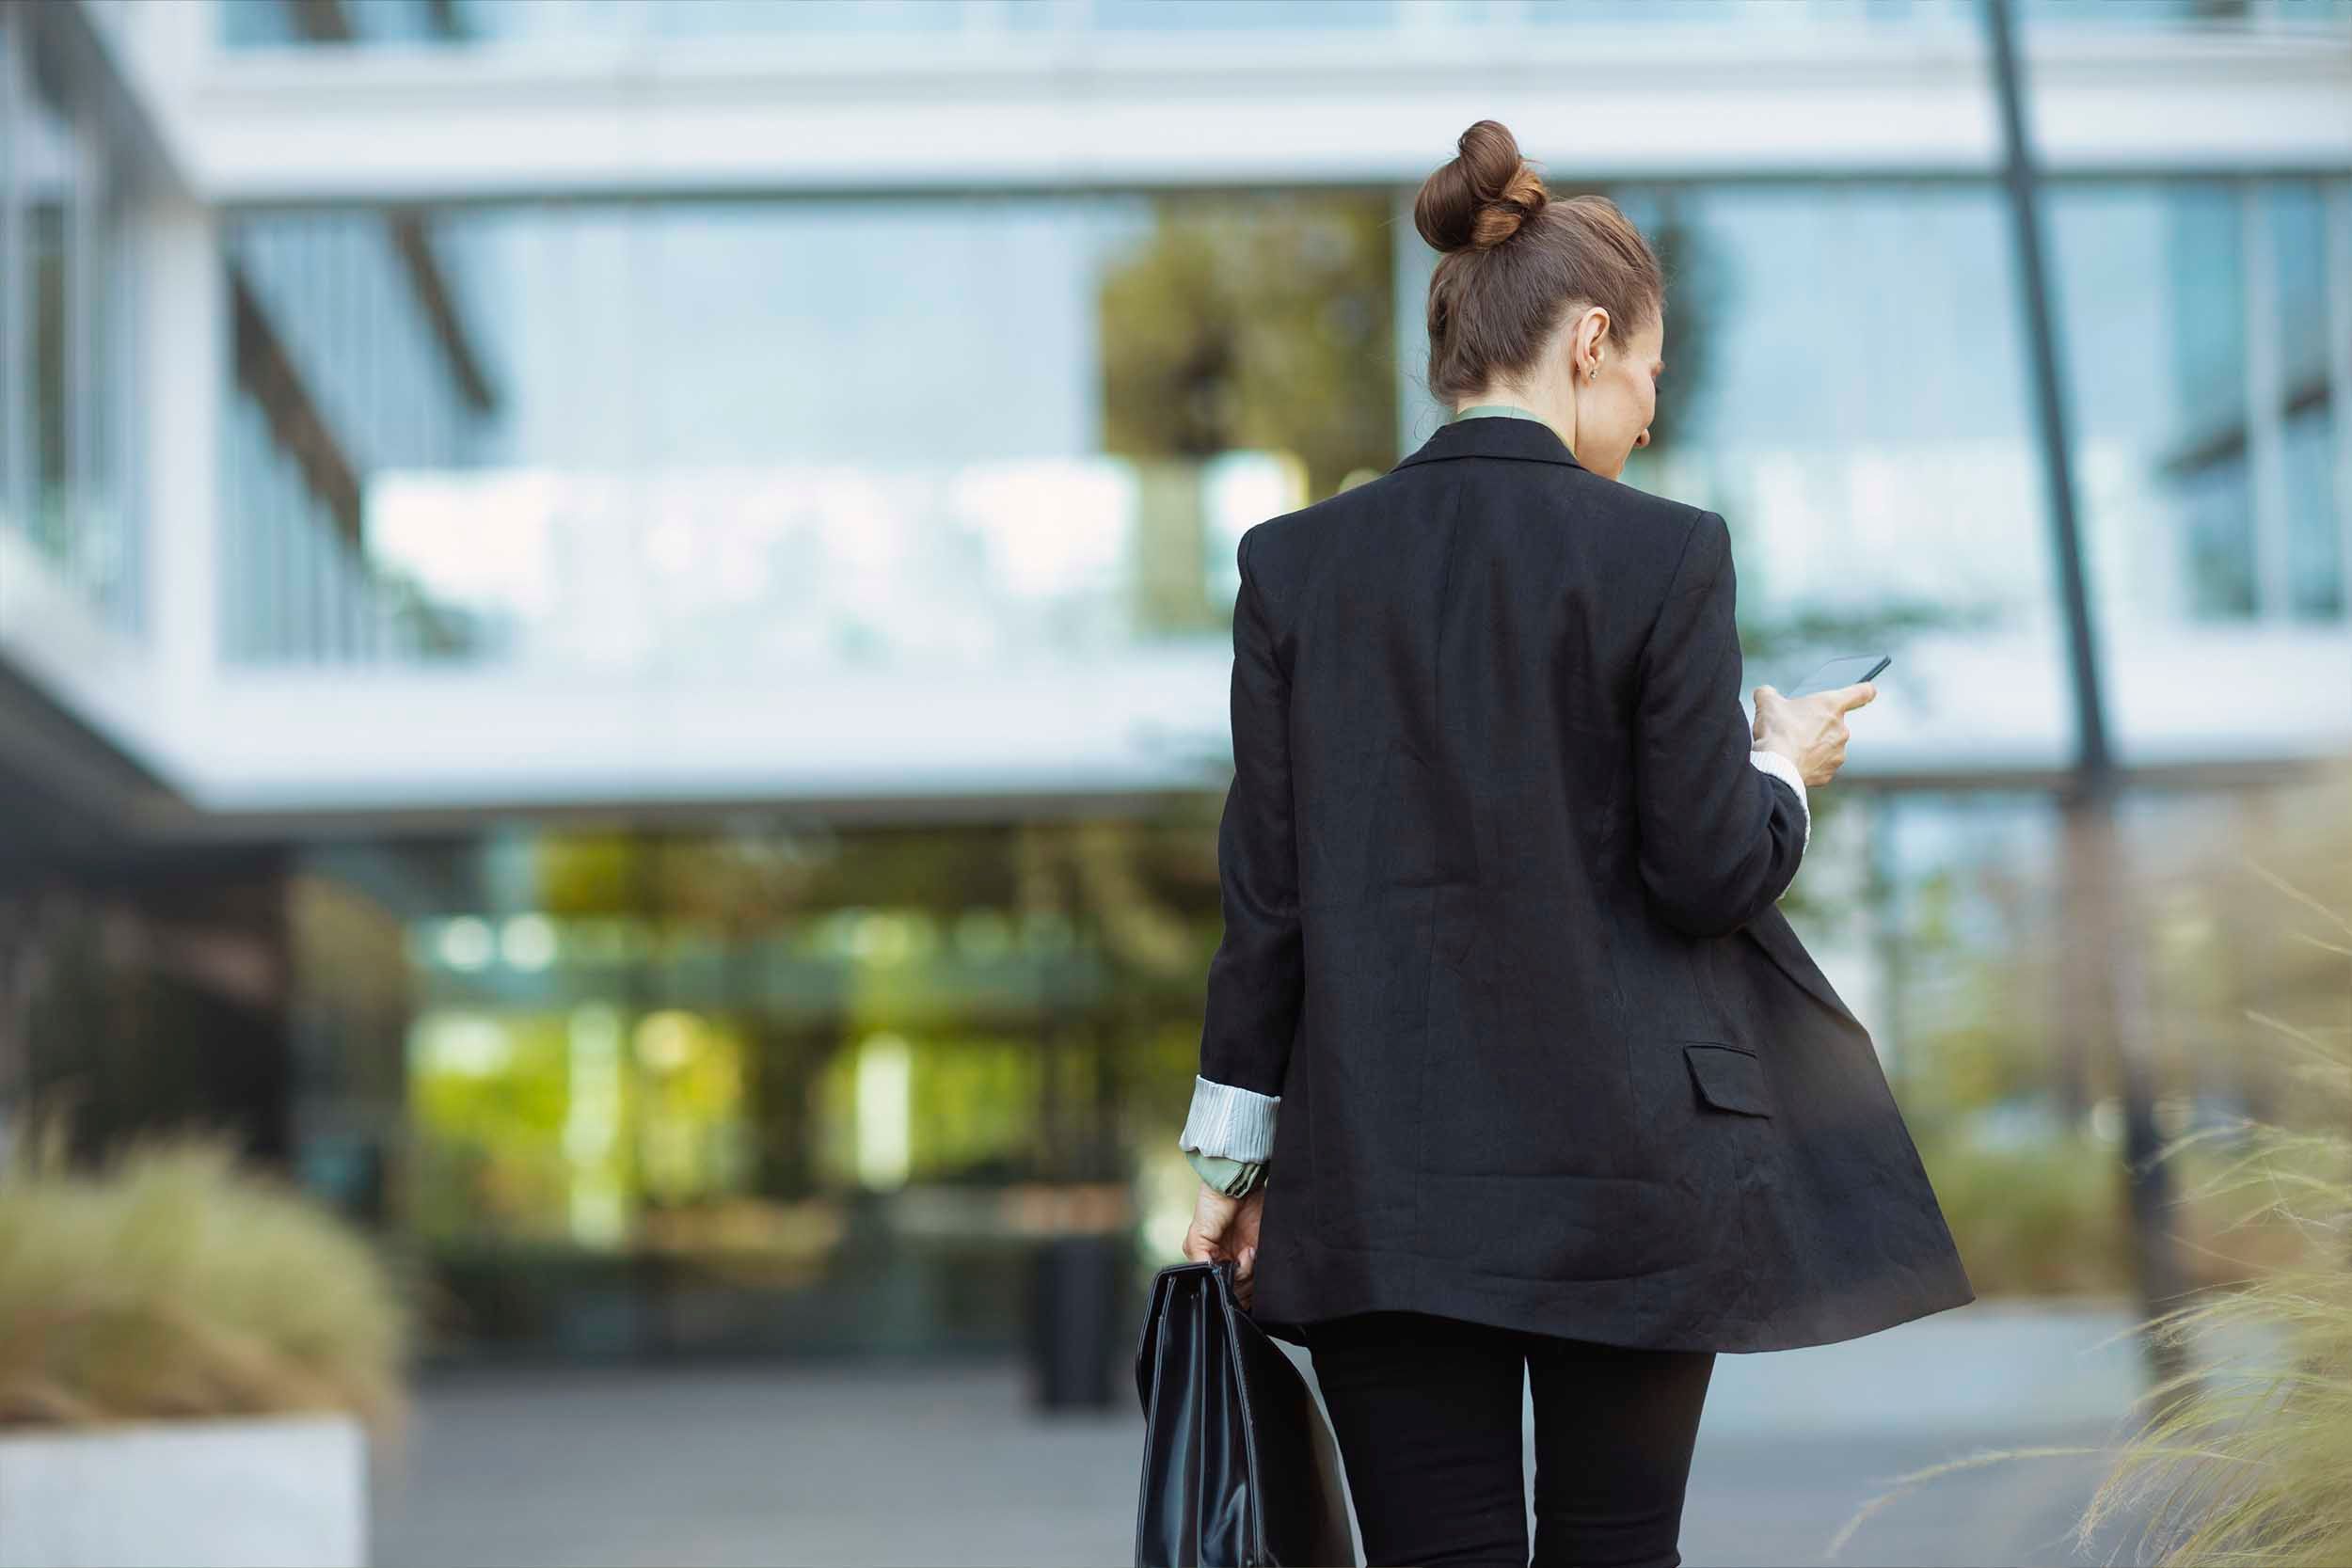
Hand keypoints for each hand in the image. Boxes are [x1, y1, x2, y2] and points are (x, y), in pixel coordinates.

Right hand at [1182, 1181, 1265, 1309]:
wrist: (1237, 1186)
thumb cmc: (1213, 1204)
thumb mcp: (1196, 1236)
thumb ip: (1198, 1261)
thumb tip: (1207, 1280)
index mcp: (1208, 1258)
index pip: (1216, 1283)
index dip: (1221, 1284)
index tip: (1224, 1273)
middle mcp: (1226, 1259)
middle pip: (1234, 1287)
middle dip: (1236, 1280)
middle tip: (1235, 1261)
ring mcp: (1243, 1255)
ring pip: (1248, 1283)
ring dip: (1247, 1272)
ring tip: (1244, 1252)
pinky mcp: (1259, 1250)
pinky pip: (1260, 1271)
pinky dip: (1256, 1266)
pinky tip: (1251, 1251)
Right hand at [1752, 680, 1876, 788]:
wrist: (1777, 765)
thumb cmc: (1777, 730)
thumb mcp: (1767, 702)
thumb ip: (1768, 693)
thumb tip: (1765, 693)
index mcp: (1832, 705)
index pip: (1861, 692)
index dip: (1864, 690)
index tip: (1868, 690)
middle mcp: (1842, 729)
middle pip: (1835, 723)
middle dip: (1818, 725)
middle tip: (1796, 728)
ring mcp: (1838, 753)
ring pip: (1828, 746)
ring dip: (1815, 746)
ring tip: (1793, 747)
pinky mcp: (1829, 773)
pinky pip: (1821, 765)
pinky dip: (1810, 764)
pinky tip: (1794, 761)